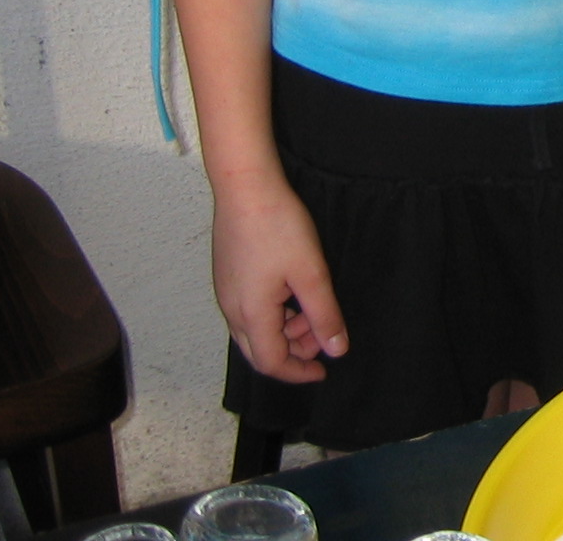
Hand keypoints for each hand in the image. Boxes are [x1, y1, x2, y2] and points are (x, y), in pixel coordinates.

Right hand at [211, 172, 347, 381]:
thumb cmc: (278, 228)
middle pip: (259, 351)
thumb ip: (324, 314)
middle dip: (294, 352)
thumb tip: (336, 350)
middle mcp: (232, 310)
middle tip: (323, 335)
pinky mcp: (228, 278)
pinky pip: (249, 312)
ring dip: (285, 331)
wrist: (245, 189)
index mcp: (250, 315)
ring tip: (313, 308)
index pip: (271, 363)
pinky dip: (274, 315)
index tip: (323, 370)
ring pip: (254, 331)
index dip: (298, 372)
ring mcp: (226, 294)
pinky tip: (293, 294)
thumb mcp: (311, 273)